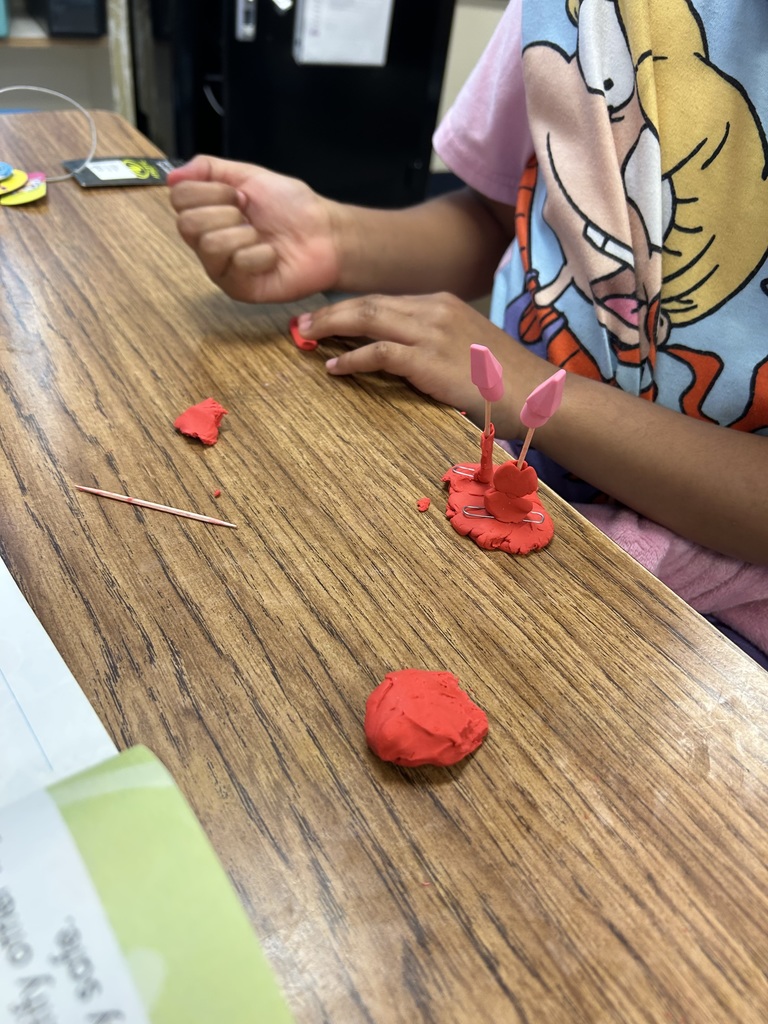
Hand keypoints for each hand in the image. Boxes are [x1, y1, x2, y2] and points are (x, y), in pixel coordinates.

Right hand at [168, 155, 340, 302]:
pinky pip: (237, 265)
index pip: (179, 199)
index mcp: (207, 215)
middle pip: (186, 224)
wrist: (325, 234)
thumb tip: (171, 176)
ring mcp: (222, 269)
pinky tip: (272, 257)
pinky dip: (261, 254)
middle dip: (225, 211)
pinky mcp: (239, 289)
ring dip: (244, 233)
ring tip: (262, 236)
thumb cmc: (292, 207)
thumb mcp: (249, 175)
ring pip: (210, 244)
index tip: (241, 194)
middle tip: (250, 216)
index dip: (210, 191)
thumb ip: (209, 169)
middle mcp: (208, 243)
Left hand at [297, 292, 546, 431]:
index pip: (386, 301)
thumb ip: (434, 347)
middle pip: (369, 303)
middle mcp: (434, 309)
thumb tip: (400, 360)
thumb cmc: (505, 382)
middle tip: (302, 323)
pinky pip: (379, 353)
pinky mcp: (429, 359)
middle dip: (332, 312)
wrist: (536, 394)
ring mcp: (431, 332)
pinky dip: (353, 358)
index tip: (326, 318)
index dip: (351, 309)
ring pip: (368, 319)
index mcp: (442, 304)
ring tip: (306, 338)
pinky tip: (335, 367)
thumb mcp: (467, 351)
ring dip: (332, 327)